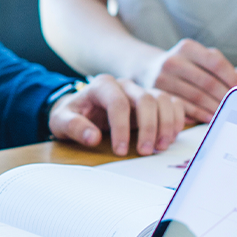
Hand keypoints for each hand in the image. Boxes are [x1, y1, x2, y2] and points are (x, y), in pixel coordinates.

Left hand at [49, 74, 183, 155]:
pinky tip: (170, 138)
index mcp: (101, 85)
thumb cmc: (71, 116)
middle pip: (146, 99)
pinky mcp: (153, 101)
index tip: (120, 150)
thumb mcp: (60, 121)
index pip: (118, 103)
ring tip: (160, 147)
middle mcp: (124, 85)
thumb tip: (92, 137)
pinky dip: (176, 120)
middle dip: (148, 127)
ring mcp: (140, 91)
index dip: (121, 128)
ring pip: (163, 100)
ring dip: (166, 124)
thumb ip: (73, 127)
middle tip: (145, 152)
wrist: (79, 112)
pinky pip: (173, 104)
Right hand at [140, 39, 236, 123]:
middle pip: (208, 82)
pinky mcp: (156, 92)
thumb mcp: (198, 56)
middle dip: (226, 97)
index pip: (217, 64)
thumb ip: (218, 65)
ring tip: (226, 114)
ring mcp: (162, 77)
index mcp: (187, 47)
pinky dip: (199, 114)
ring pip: (196, 96)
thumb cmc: (186, 64)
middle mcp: (173, 60)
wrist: (150, 68)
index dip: (234, 79)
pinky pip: (183, 106)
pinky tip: (209, 117)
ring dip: (215, 108)